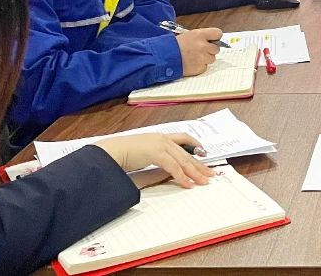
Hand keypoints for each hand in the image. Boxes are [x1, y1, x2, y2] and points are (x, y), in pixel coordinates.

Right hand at [93, 133, 216, 187]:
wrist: (110, 153)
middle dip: (200, 165)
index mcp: (159, 137)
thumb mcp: (143, 155)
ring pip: (183, 160)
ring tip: (204, 182)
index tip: (204, 153)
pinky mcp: (156, 152)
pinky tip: (188, 184)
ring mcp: (160, 144)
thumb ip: (156, 160)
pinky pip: (174, 167)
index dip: (195, 145)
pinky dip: (182, 177)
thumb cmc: (121, 155)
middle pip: (187, 152)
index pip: (183, 139)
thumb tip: (167, 172)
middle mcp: (162, 138)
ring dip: (195, 172)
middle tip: (210, 174)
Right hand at [175, 27, 222, 75]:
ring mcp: (202, 58)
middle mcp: (203, 46)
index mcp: (200, 35)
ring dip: (205, 58)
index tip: (212, 39)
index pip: (218, 33)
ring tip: (194, 57)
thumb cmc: (175, 45)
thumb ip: (202, 36)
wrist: (164, 57)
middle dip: (210, 50)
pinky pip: (205, 67)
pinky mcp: (200, 68)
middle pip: (216, 49)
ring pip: (212, 59)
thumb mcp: (188, 35)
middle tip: (200, 50)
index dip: (215, 37)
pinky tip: (191, 63)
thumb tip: (212, 40)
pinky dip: (200, 66)